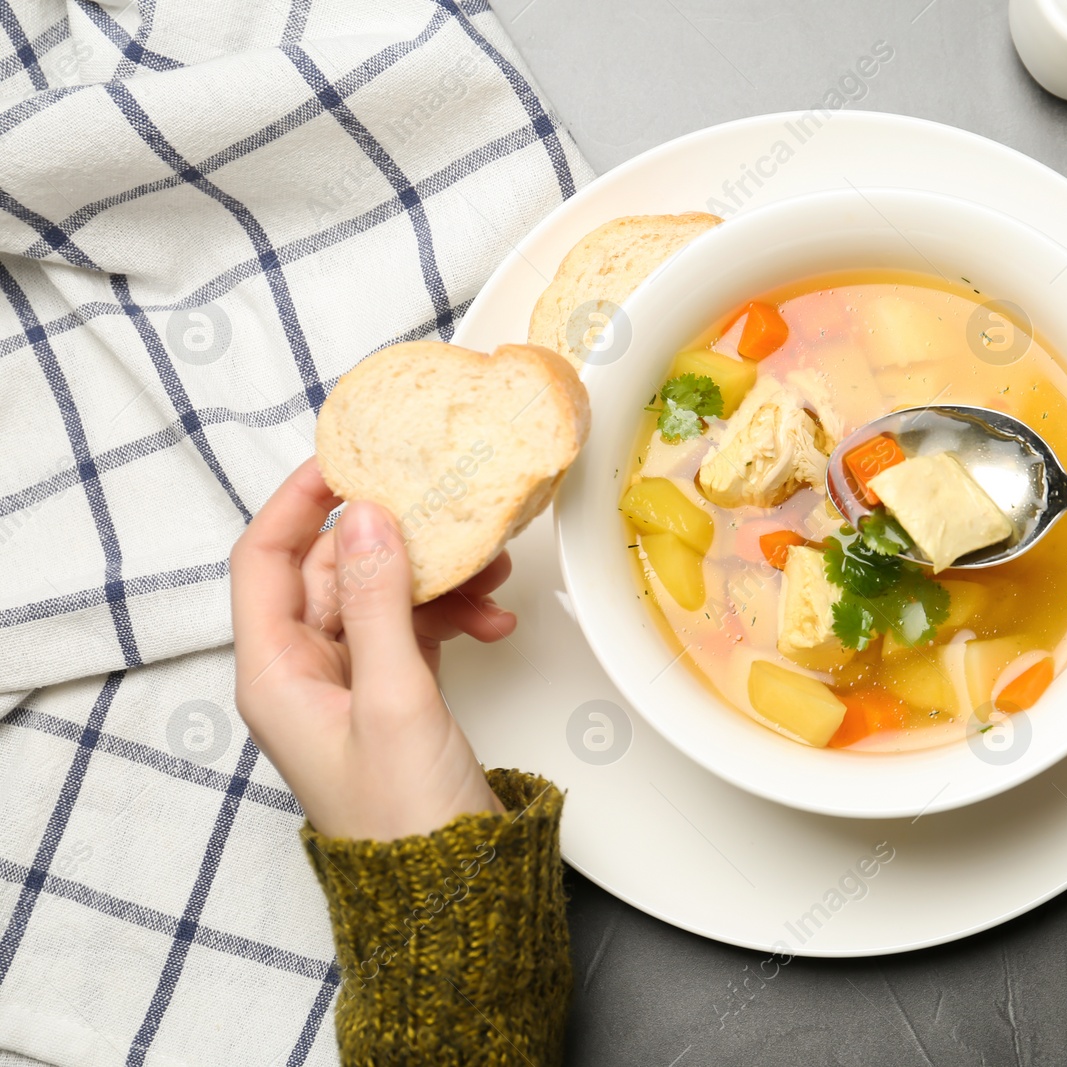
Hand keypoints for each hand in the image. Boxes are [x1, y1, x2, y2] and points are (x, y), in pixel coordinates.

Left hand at [230, 459, 517, 839]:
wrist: (451, 890)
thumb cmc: (406, 818)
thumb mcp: (394, 697)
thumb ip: (377, 601)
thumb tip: (364, 516)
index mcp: (275, 674)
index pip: (263, 558)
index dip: (297, 502)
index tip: (346, 458)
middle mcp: (303, 673)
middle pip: (330, 569)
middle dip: (393, 539)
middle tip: (443, 507)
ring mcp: (350, 683)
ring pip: (382, 595)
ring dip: (435, 576)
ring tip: (489, 570)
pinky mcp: (392, 695)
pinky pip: (414, 626)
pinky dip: (452, 612)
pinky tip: (491, 615)